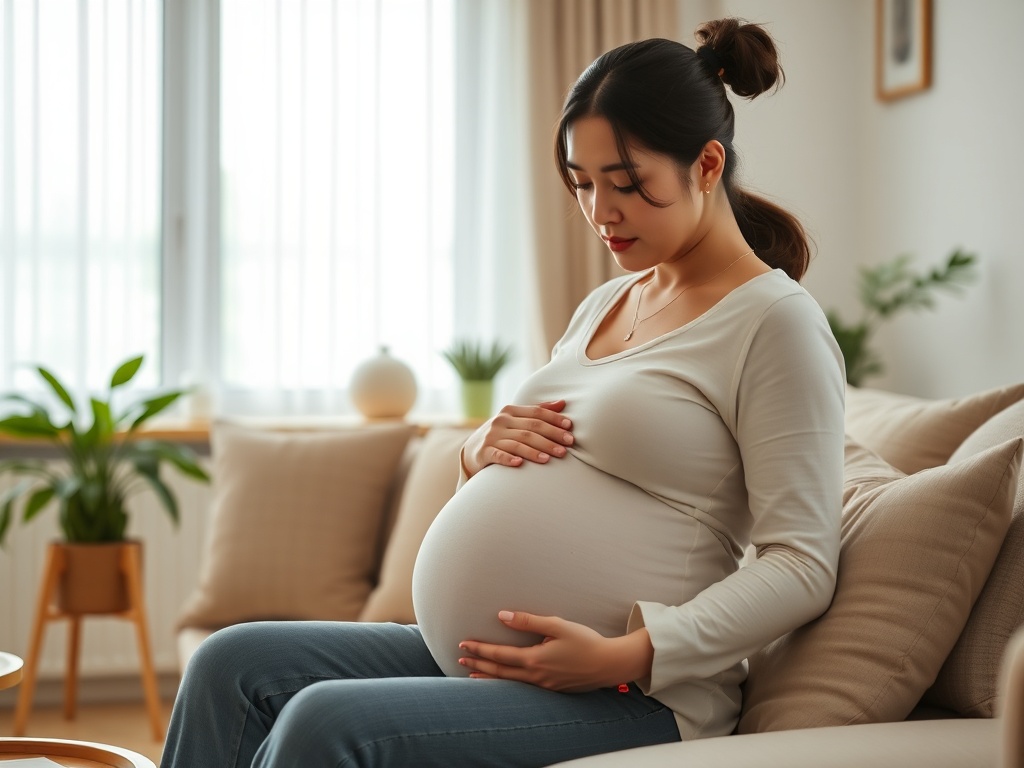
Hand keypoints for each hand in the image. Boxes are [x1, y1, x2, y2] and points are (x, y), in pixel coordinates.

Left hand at [457, 611, 652, 693]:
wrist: (609, 664)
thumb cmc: (585, 641)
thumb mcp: (558, 625)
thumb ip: (529, 621)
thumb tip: (503, 616)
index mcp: (535, 660)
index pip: (500, 655)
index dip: (480, 649)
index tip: (464, 644)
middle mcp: (536, 676)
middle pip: (499, 672)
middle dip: (478, 665)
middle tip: (460, 659)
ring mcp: (543, 685)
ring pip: (509, 682)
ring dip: (489, 677)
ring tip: (473, 674)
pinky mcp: (552, 688)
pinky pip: (522, 686)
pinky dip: (507, 682)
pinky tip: (504, 679)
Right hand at [461, 400, 574, 476]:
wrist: (471, 450)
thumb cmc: (500, 434)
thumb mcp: (515, 420)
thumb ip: (537, 412)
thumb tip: (563, 403)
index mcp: (510, 411)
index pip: (536, 413)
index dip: (554, 419)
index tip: (569, 427)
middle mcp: (500, 421)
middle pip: (530, 428)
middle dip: (551, 437)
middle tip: (567, 445)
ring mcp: (491, 437)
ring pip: (518, 443)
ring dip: (535, 451)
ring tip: (550, 459)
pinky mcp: (484, 452)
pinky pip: (498, 455)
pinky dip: (509, 459)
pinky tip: (520, 464)